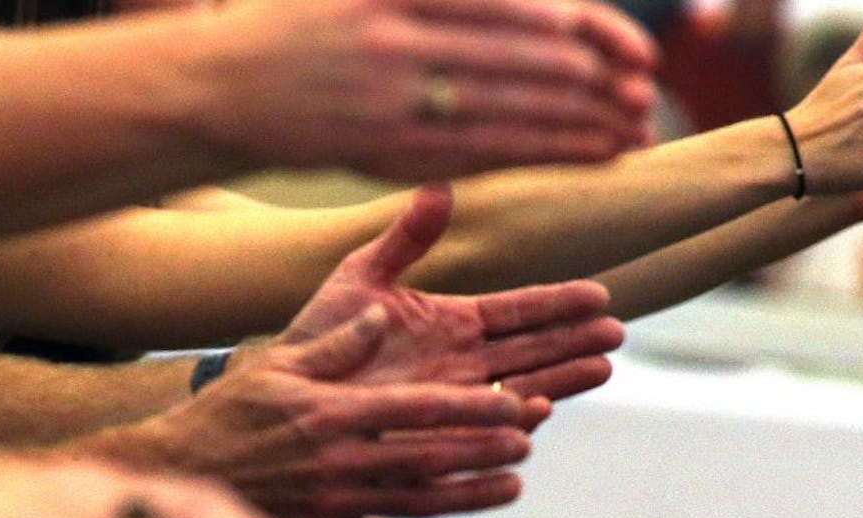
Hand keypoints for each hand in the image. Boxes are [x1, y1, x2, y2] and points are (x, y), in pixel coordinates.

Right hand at [115, 309, 530, 517]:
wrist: (179, 478)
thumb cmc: (229, 414)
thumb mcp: (278, 367)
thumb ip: (337, 346)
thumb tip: (382, 314)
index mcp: (333, 412)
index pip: (419, 408)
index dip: (474, 408)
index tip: (515, 403)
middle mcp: (341, 461)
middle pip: (431, 457)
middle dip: (485, 450)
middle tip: (528, 441)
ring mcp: (336, 504)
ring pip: (419, 503)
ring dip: (471, 496)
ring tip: (513, 486)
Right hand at [195, 0, 657, 178]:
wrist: (217, 83)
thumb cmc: (296, 25)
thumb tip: (537, 4)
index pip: (523, 8)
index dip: (592, 29)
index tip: (636, 50)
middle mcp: (401, 35)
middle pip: (528, 59)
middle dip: (598, 81)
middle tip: (645, 96)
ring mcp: (392, 95)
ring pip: (513, 110)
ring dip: (581, 123)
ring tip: (630, 131)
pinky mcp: (385, 148)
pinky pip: (482, 152)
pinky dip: (541, 154)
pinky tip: (584, 157)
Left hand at [276, 183, 626, 421]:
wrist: (285, 387)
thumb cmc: (321, 332)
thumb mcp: (361, 277)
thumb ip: (404, 239)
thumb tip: (440, 188)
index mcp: (454, 321)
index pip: (519, 310)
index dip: (559, 303)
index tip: (600, 294)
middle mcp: (464, 363)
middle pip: (534, 350)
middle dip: (575, 341)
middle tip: (616, 332)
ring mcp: (454, 399)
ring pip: (521, 387)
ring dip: (562, 380)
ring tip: (602, 368)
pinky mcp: (436, 433)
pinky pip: (481, 426)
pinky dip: (510, 417)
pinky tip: (537, 409)